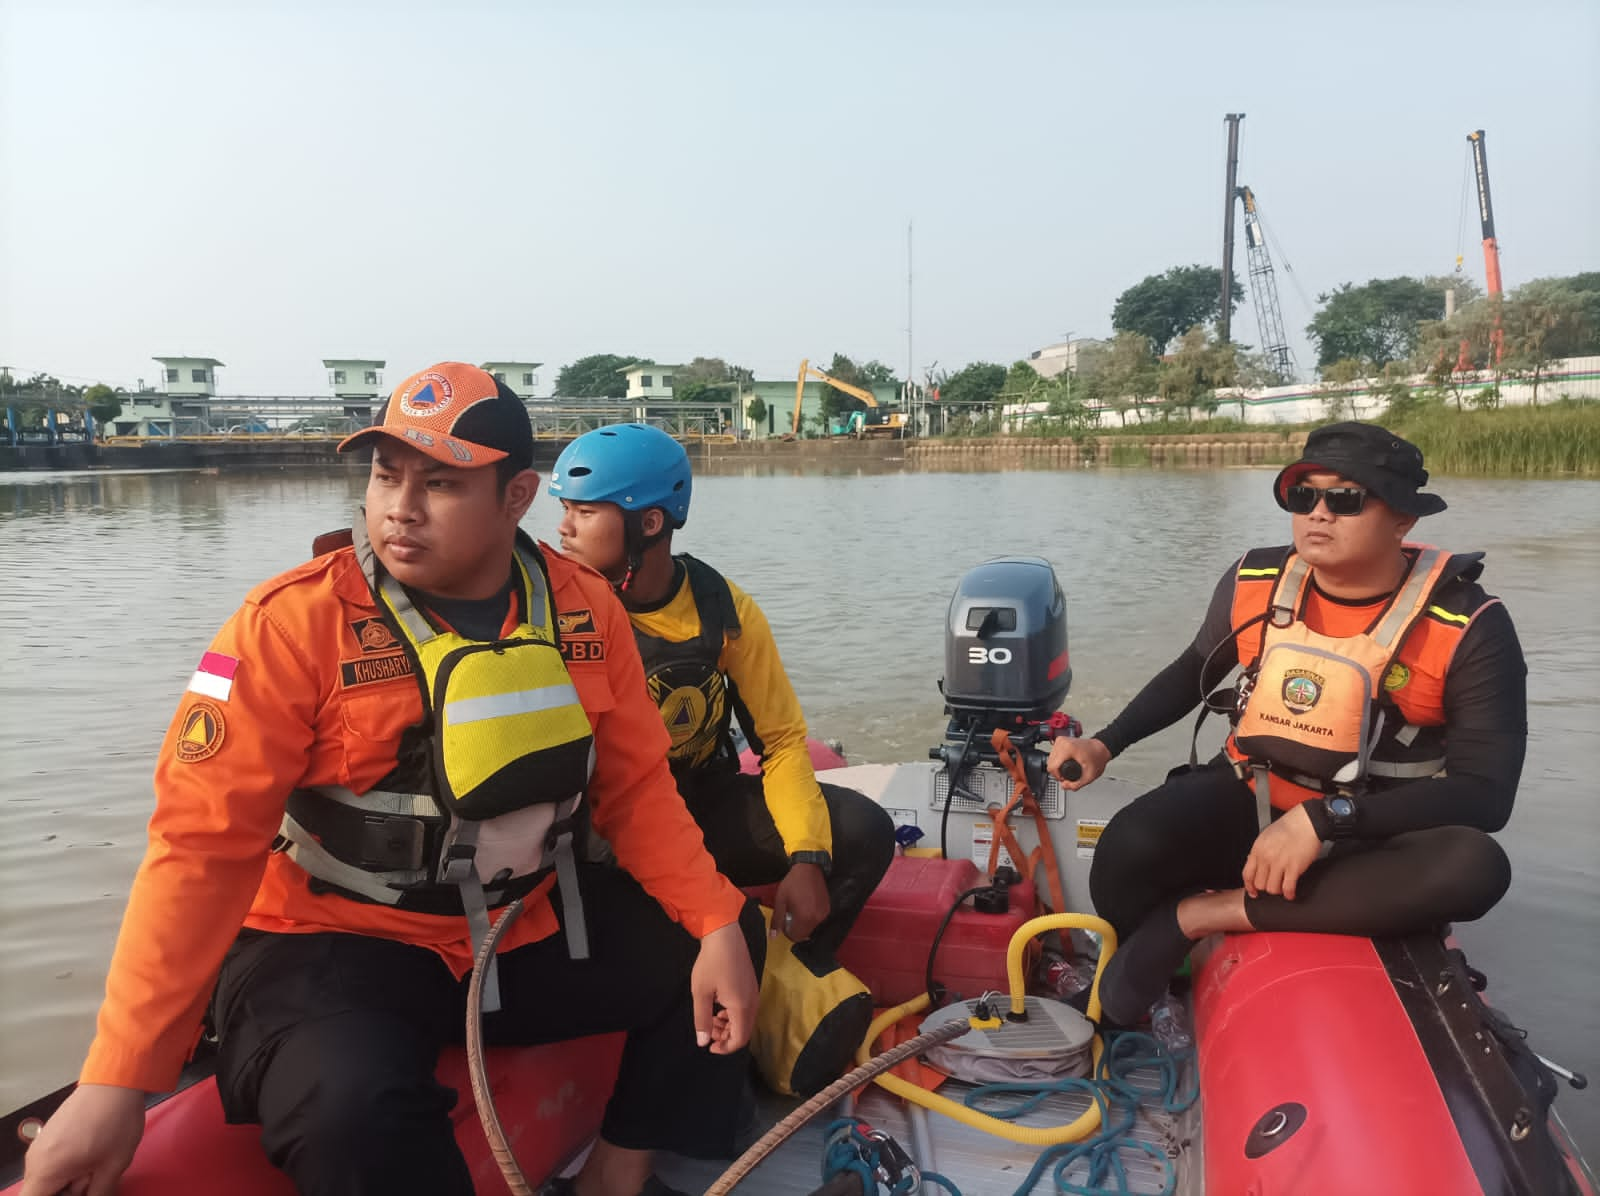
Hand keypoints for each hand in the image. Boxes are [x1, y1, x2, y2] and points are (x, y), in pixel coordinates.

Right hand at [20, 1082, 145, 1195]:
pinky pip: (53, 1161)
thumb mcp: (113, 1167)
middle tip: (92, 1179)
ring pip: (49, 1177)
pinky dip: (69, 1164)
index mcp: (45, 1170)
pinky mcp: (51, 1134)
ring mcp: (42, 1144)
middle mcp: (36, 1158)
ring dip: (70, 1179)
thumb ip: (97, 1194)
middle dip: (67, 1191)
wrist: (116, 1081)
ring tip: (96, 1164)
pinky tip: (93, 1153)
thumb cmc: (115, 1119)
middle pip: (42, 1191)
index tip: (76, 1194)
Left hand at [690, 922, 758, 1054]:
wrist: (724, 934)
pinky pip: (746, 1008)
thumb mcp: (701, 992)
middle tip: (708, 1031)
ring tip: (711, 1018)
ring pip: (745, 1019)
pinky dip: (733, 1014)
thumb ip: (702, 1020)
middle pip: (744, 1031)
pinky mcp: (751, 984)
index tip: (710, 1046)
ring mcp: (753, 992)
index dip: (725, 1048)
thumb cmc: (711, 962)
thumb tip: (703, 1042)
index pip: (740, 1039)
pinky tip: (719, 1005)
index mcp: (741, 1006)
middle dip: (726, 1036)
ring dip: (729, 1025)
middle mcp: (752, 1001)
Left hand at [770, 863, 829, 942]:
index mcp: (804, 917)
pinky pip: (817, 920)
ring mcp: (823, 914)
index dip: (787, 932)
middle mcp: (816, 918)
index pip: (796, 936)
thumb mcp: (780, 900)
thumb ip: (777, 919)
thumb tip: (773, 935)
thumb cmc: (793, 883)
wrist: (809, 868)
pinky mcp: (827, 909)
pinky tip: (806, 906)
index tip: (785, 921)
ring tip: (798, 909)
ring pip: (811, 928)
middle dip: (796, 928)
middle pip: (804, 934)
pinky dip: (810, 917)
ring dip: (803, 923)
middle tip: (790, 914)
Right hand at [1046, 736, 1109, 789]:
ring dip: (1056, 767)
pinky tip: (1065, 763)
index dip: (1058, 777)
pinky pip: (1052, 754)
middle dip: (1057, 773)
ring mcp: (1060, 740)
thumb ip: (1075, 785)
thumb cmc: (1097, 758)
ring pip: (1050, 759)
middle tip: (1068, 775)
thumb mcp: (1089, 776)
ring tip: (1067, 768)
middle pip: (1050, 763)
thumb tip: (1064, 786)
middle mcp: (1062, 742)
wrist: (1100, 748)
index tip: (1065, 779)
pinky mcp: (1060, 740)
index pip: (1052, 767)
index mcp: (1068, 749)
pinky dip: (1057, 761)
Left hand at [1241, 803, 1322, 901]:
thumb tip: (1256, 865)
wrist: (1306, 822)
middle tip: (1274, 886)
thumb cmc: (1289, 827)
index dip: (1249, 886)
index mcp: (1257, 850)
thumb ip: (1260, 852)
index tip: (1253, 892)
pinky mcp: (1294, 867)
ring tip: (1283, 888)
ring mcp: (1279, 863)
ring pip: (1272, 889)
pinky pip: (1287, 888)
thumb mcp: (1266, 837)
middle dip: (1266, 888)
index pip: (1247, 874)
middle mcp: (1266, 857)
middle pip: (1259, 884)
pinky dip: (1289, 894)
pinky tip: (1291, 894)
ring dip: (1278, 891)